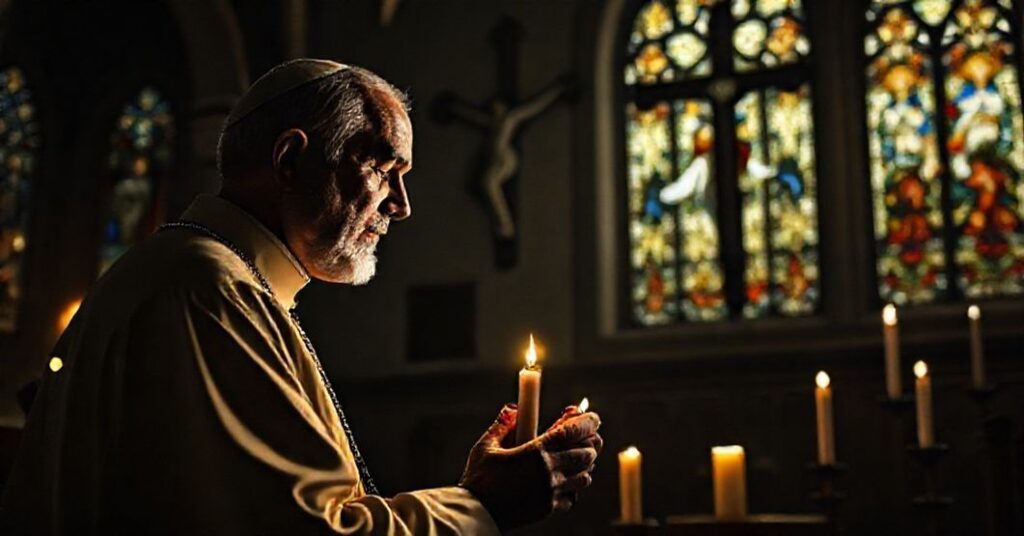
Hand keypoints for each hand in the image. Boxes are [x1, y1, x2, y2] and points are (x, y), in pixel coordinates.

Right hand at [459, 404, 602, 530]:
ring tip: (576, 458)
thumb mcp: (486, 446)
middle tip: (587, 436)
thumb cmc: (479, 477)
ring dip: (584, 466)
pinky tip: (564, 481)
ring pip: (584, 477)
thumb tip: (514, 407)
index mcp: (536, 452)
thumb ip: (503, 424)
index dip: (587, 422)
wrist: (477, 512)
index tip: (593, 417)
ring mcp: (551, 492)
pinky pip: (572, 497)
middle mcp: (549, 472)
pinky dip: (573, 487)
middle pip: (586, 454)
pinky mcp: (549, 508)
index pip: (572, 432)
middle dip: (590, 443)